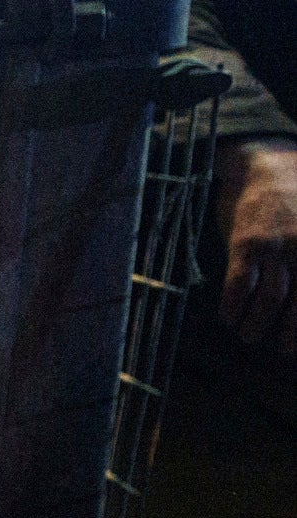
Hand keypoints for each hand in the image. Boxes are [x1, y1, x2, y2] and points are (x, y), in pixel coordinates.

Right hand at [213, 140, 296, 357]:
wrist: (265, 167)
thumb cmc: (295, 202)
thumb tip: (293, 299)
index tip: (293, 345)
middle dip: (290, 333)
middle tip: (281, 350)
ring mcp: (276, 247)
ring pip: (270, 300)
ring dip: (257, 325)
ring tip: (249, 337)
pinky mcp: (246, 244)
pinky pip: (239, 285)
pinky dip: (232, 307)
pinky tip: (228, 317)